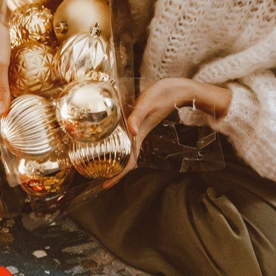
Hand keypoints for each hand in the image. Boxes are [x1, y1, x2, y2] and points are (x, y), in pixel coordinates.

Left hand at [102, 77, 232, 189]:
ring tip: (100, 164)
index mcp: (140, 134)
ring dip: (115, 158)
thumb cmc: (163, 95)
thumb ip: (138, 116)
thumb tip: (132, 131)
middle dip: (113, 171)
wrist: (178, 90)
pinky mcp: (139, 120)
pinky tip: (111, 138)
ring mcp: (139, 128)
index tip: (105, 185)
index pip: (129, 160)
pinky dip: (118, 141)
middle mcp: (138, 134)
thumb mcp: (148, 103)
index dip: (118, 175)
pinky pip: (127, 136)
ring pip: (126, 149)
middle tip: (97, 179)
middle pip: (126, 159)